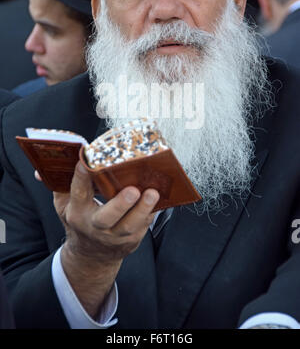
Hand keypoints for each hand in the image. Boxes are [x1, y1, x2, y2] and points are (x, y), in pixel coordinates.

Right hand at [37, 161, 159, 317]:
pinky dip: (151, 213)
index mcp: (77, 212)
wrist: (91, 255)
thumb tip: (41, 170)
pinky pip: (143, 227)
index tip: (87, 160)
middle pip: (107, 217)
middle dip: (120, 204)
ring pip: (129, 225)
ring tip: (153, 193)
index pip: (78, 192)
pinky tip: (159, 200)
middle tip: (133, 190)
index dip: (82, 176)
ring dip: (143, 209)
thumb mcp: (63, 206)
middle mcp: (95, 226)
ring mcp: (115, 236)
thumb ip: (58, 185)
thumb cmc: (79, 221)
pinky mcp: (131, 241)